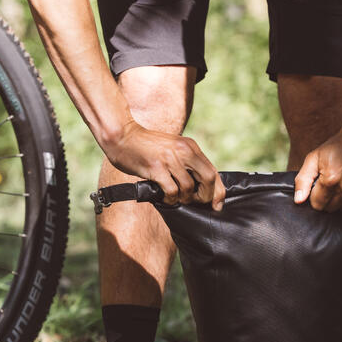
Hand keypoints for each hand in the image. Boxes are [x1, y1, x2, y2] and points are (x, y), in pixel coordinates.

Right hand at [104, 120, 225, 210]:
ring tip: (176, 199)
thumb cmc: (146, 147)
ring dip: (185, 199)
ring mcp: (170, 159)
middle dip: (206, 196)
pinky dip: (171, 199)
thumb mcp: (172, 149)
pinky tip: (165, 198)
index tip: (217, 205)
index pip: (213, 171)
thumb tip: (200, 186)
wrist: (123, 136)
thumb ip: (186, 162)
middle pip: (208, 179)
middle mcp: (184, 151)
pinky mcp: (156, 168)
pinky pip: (171, 191)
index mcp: (190, 146)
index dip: (219, 191)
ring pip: (189, 188)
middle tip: (196, 202)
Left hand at [293, 132, 341, 211]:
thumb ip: (303, 180)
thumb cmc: (337, 147)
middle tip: (331, 184)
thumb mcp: (314, 158)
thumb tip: (298, 200)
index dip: (315, 197)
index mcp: (331, 180)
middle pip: (330, 209)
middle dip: (327, 199)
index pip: (317, 205)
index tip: (319, 187)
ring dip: (341, 200)